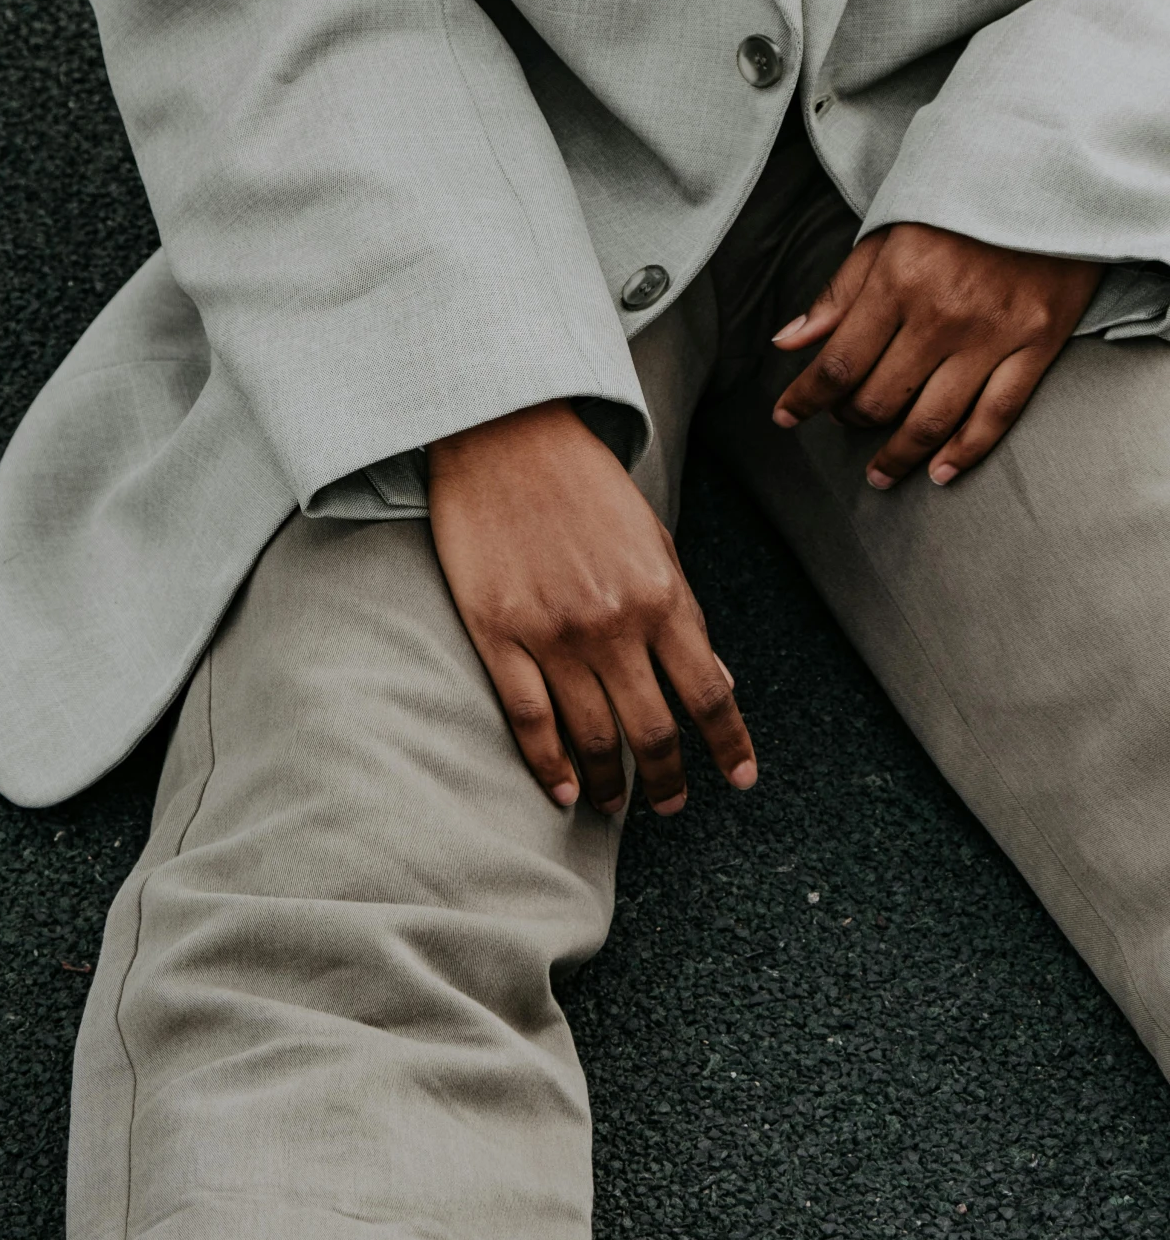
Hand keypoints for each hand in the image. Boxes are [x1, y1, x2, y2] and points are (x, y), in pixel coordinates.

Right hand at [427, 401, 755, 814]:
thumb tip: (720, 683)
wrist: (504, 433)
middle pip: (652, 730)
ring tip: (612, 805)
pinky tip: (562, 790)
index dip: (729, 745)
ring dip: (608, 783)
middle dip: (667, 780)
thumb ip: (685, 614)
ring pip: (591, 735)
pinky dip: (548, 764)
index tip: (741, 779)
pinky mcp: (498, 632)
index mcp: (661, 595)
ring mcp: (553, 632)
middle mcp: (613, 623)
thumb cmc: (583, 483)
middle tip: (670, 806)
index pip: (709, 693)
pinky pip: (528, 718)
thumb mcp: (654, 540)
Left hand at [771, 223, 1099, 486]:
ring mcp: (992, 334)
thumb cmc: (957, 209)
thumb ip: (838, 293)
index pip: (838, 363)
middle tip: (844, 422)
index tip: (784, 417)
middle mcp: (942, 315)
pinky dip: (965, 452)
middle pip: (881, 397)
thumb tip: (788, 342)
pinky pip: (996, 415)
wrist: (1047, 179)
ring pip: (932, 418)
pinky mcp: (1037, 344)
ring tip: (880, 473)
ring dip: (898, 455)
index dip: (805, 398)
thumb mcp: (887, 235)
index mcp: (897, 282)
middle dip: (851, 419)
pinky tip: (941, 473)